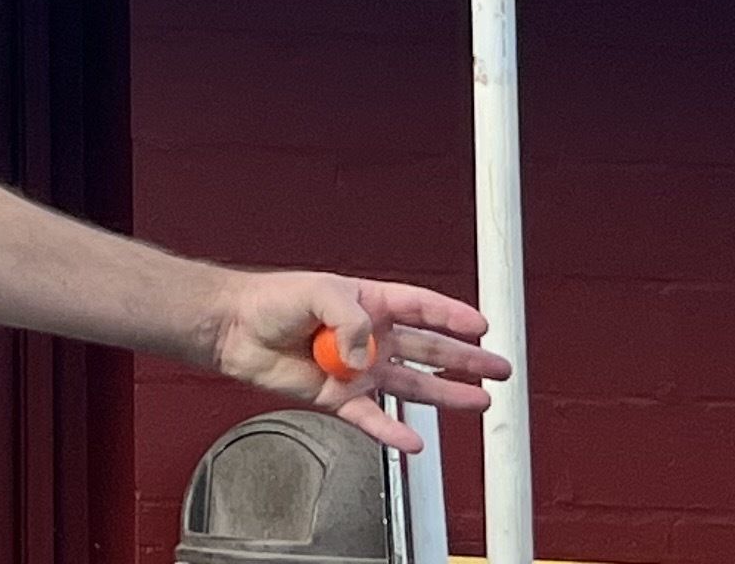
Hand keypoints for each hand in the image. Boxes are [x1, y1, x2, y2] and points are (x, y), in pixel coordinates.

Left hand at [210, 271, 507, 452]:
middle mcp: (369, 337)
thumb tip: (365, 355)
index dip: (452, 314)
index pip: (421, 307)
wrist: (236, 331)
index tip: (482, 324)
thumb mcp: (317, 292)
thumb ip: (349, 319)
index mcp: (368, 302)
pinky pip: (373, 418)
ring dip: (446, 394)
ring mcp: (358, 369)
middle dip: (465, 358)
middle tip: (498, 367)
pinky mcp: (340, 397)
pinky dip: (393, 432)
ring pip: (413, 385)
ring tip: (480, 402)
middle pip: (429, 349)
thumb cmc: (271, 300)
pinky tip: (415, 442)